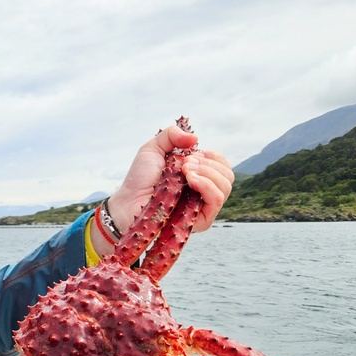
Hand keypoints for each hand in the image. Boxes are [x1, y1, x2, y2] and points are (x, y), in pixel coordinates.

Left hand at [105, 122, 233, 238]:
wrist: (127, 201)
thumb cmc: (140, 178)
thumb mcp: (153, 148)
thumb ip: (172, 135)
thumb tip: (195, 138)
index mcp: (199, 175)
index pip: (223, 165)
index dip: (212, 156)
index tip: (192, 153)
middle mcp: (204, 191)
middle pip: (227, 175)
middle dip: (208, 163)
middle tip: (185, 163)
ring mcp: (203, 206)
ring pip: (226, 187)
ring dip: (208, 173)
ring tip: (185, 171)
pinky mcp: (200, 220)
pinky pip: (216, 201)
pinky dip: (207, 185)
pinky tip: (191, 180)